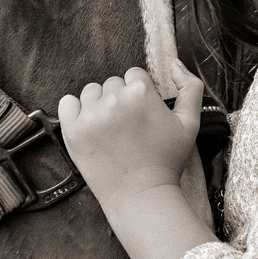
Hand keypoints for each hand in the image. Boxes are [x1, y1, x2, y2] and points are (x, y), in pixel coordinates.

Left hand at [57, 59, 203, 213]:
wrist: (142, 195)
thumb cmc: (167, 161)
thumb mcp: (190, 123)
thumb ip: (190, 87)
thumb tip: (174, 62)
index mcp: (141, 92)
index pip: (134, 76)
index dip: (140, 95)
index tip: (141, 115)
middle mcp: (114, 99)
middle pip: (113, 83)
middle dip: (120, 100)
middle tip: (128, 127)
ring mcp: (90, 115)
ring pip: (91, 92)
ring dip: (99, 105)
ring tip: (111, 130)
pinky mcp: (72, 130)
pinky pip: (67, 103)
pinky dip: (75, 111)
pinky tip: (89, 126)